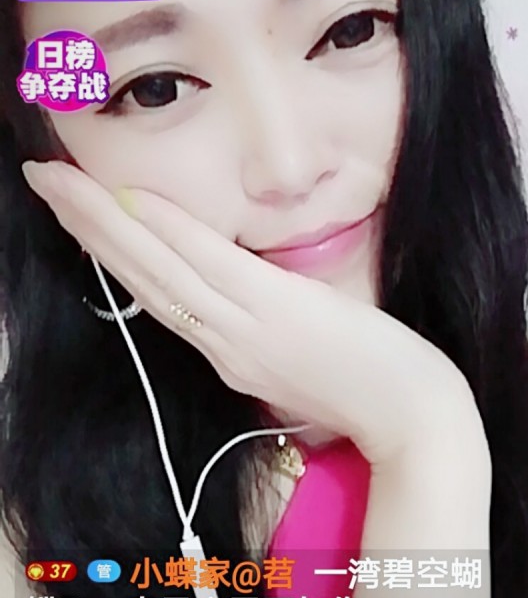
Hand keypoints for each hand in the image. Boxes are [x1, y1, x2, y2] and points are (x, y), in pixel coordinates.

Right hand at [23, 160, 480, 464]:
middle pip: (142, 279)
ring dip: (106, 222)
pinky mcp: (277, 314)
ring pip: (161, 270)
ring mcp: (245, 331)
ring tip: (61, 181)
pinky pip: (211, 266)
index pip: (158, 295)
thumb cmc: (365, 387)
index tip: (84, 214)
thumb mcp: (300, 355)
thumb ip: (264, 325)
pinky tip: (133, 201)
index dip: (114, 254)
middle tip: (46, 179)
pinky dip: (168, 232)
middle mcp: (222, 344)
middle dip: (89, 227)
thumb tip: (248, 287)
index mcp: (229, 351)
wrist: (411, 418)